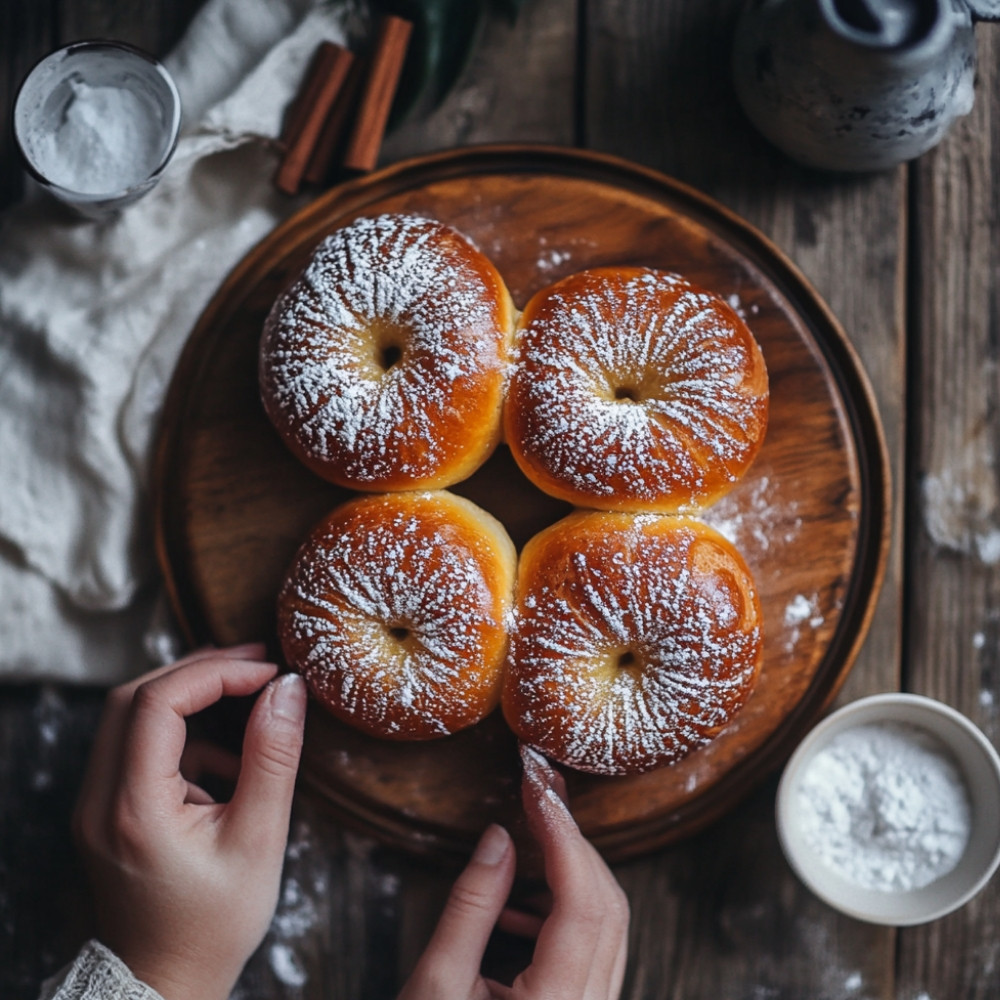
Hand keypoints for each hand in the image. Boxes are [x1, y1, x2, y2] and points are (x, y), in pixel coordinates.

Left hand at [72, 644, 306, 999]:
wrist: (165, 982)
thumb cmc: (213, 923)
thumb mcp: (258, 839)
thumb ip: (273, 757)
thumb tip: (288, 689)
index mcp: (133, 808)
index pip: (159, 704)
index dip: (215, 673)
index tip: (268, 672)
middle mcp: (98, 800)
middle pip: (133, 696)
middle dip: (197, 670)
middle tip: (255, 664)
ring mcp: (93, 806)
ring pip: (128, 715)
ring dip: (185, 695)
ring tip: (245, 694)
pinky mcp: (104, 810)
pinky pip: (133, 745)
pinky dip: (177, 731)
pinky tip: (223, 758)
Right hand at [399, 744, 629, 999]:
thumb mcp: (436, 985)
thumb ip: (472, 906)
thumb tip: (500, 836)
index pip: (582, 900)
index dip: (563, 834)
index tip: (537, 787)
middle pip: (608, 904)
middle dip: (573, 842)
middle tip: (539, 793)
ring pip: (608, 924)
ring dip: (572, 873)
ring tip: (526, 843)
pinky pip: (594, 949)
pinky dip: (566, 911)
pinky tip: (519, 910)